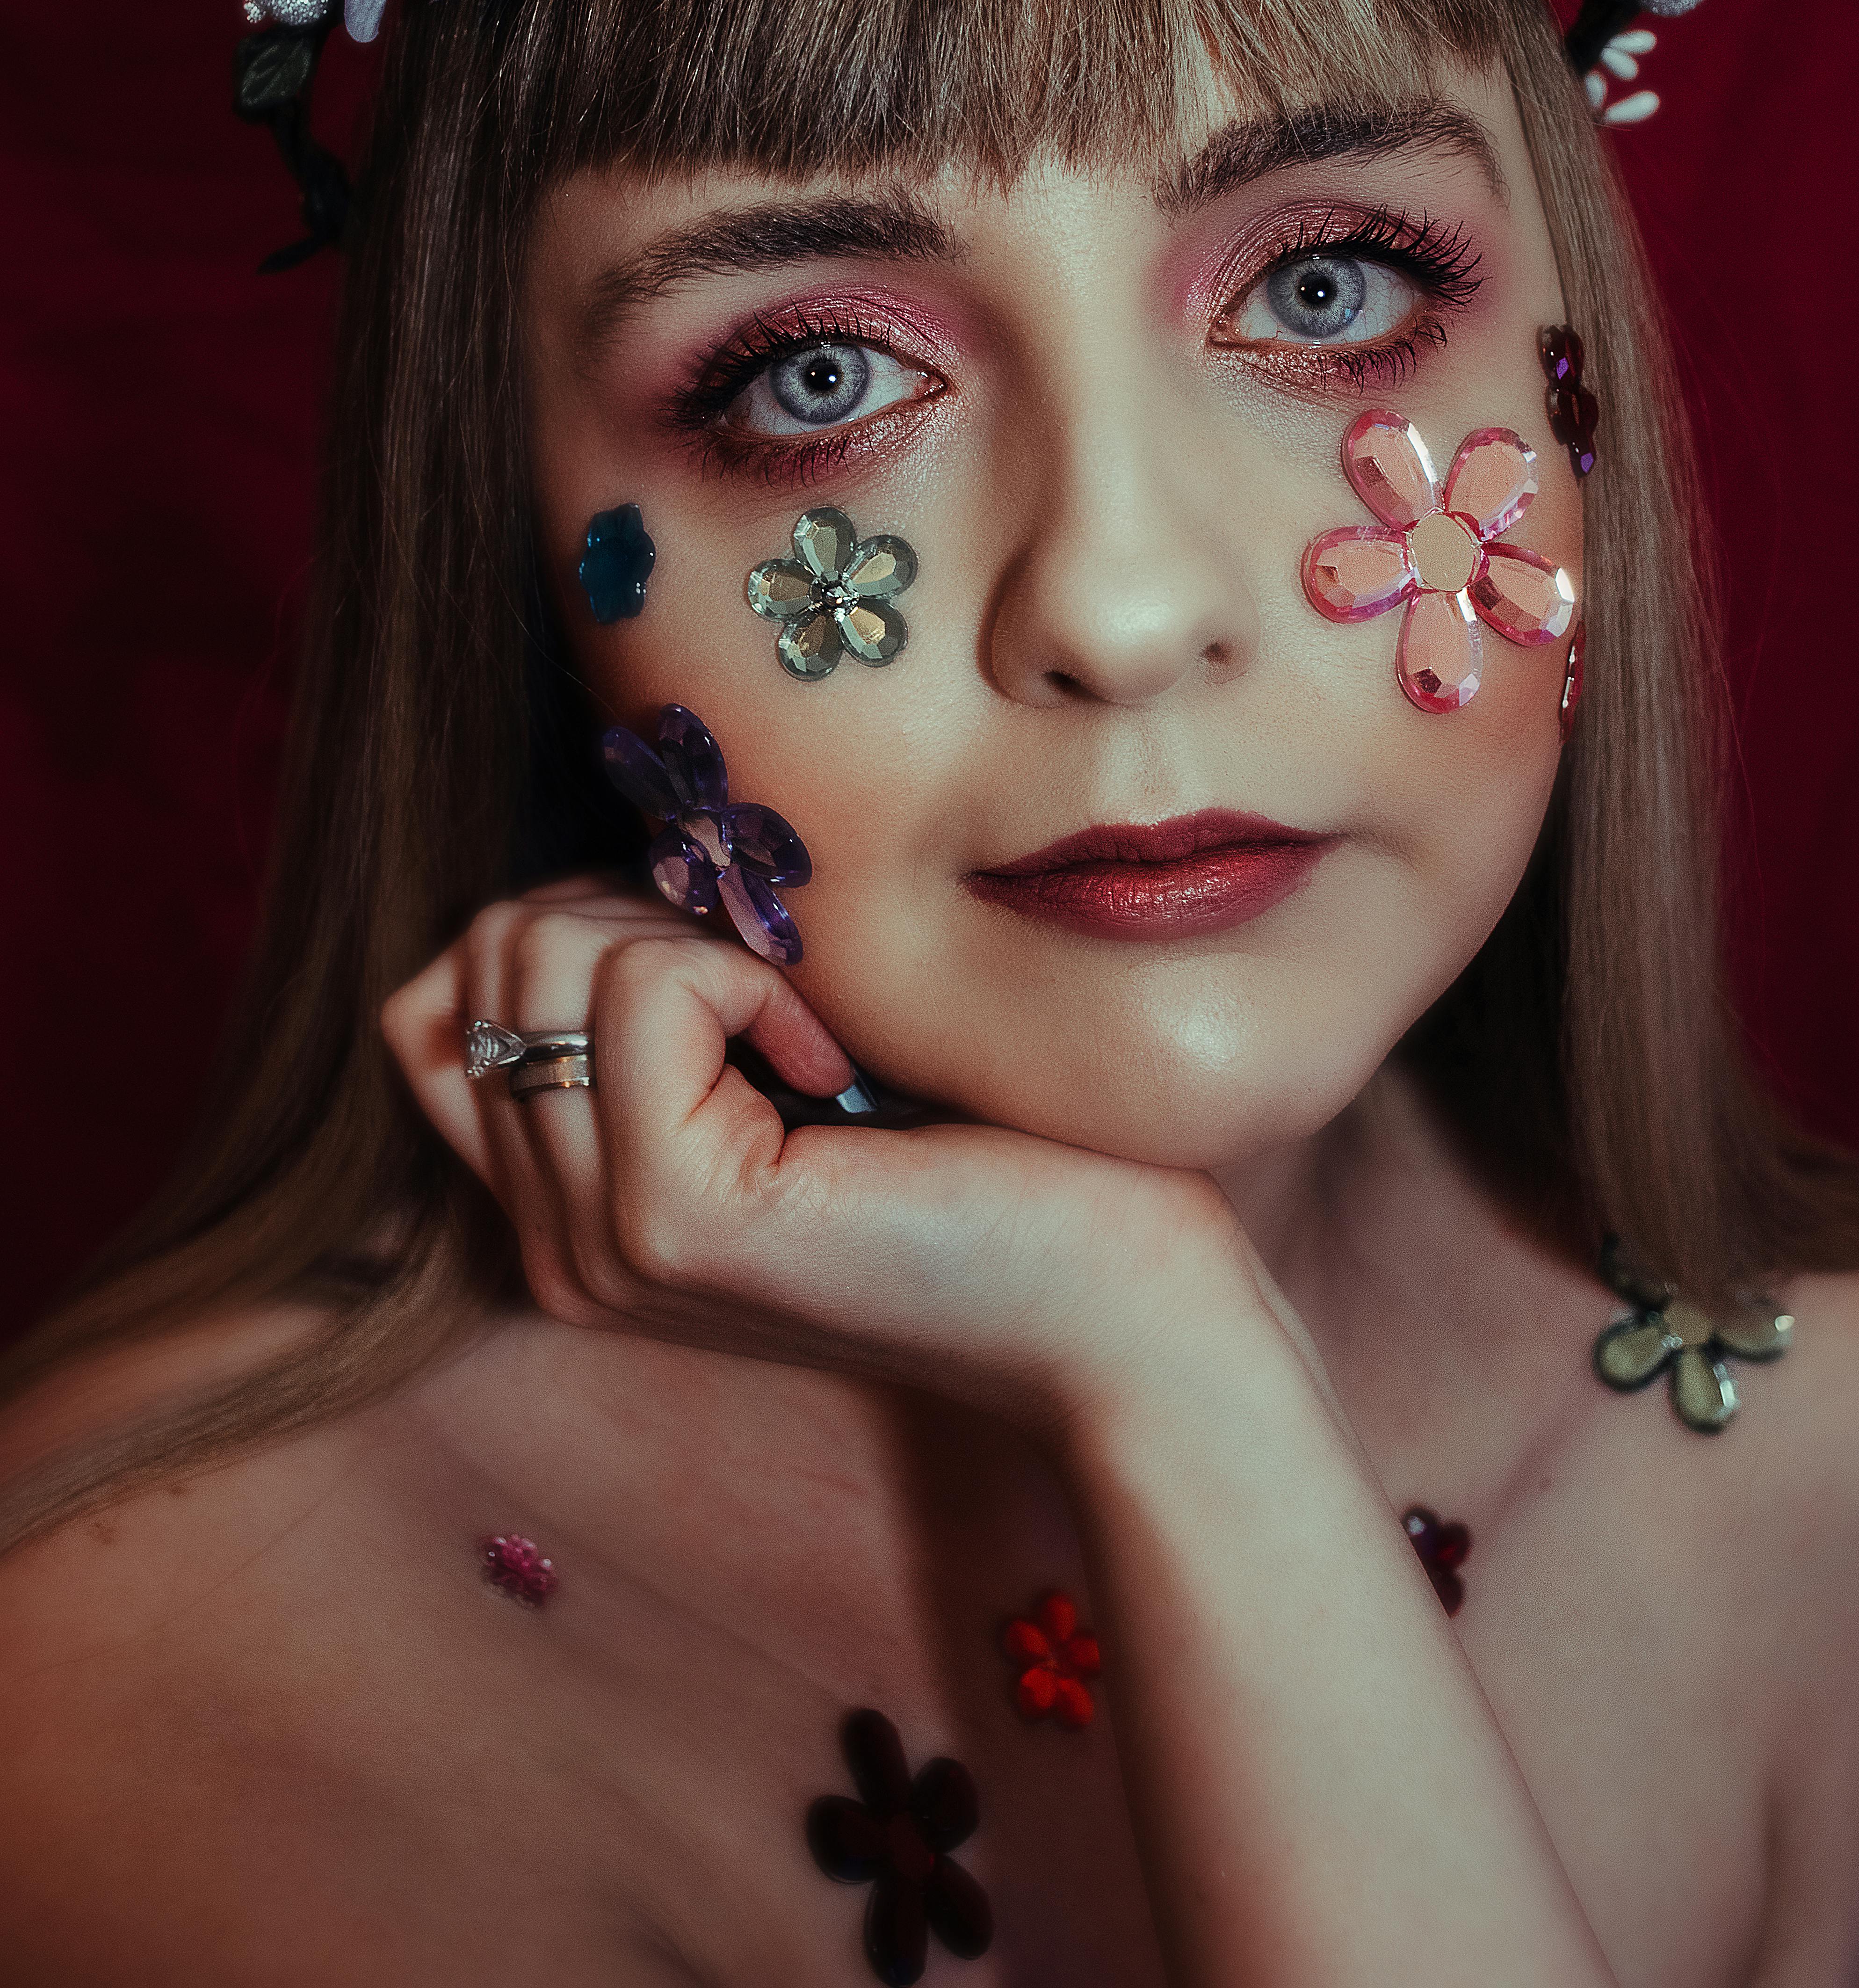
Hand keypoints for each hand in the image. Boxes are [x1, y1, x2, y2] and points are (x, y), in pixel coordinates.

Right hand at [381, 877, 1255, 1431]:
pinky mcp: (674, 1218)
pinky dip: (745, 973)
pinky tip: (835, 1058)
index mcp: (565, 1211)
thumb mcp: (772, 1054)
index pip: (429, 1006)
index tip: (712, 961)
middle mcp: (555, 1245)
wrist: (1114, 1302)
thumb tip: (579, 871)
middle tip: (774, 982)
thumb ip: (651, 997)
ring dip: (685, 933)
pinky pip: (642, 987)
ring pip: (542, 951)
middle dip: (628, 910)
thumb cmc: (977, 1151)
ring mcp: (601, 1243)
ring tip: (802, 1018)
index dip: (562, 927)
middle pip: (484, 956)